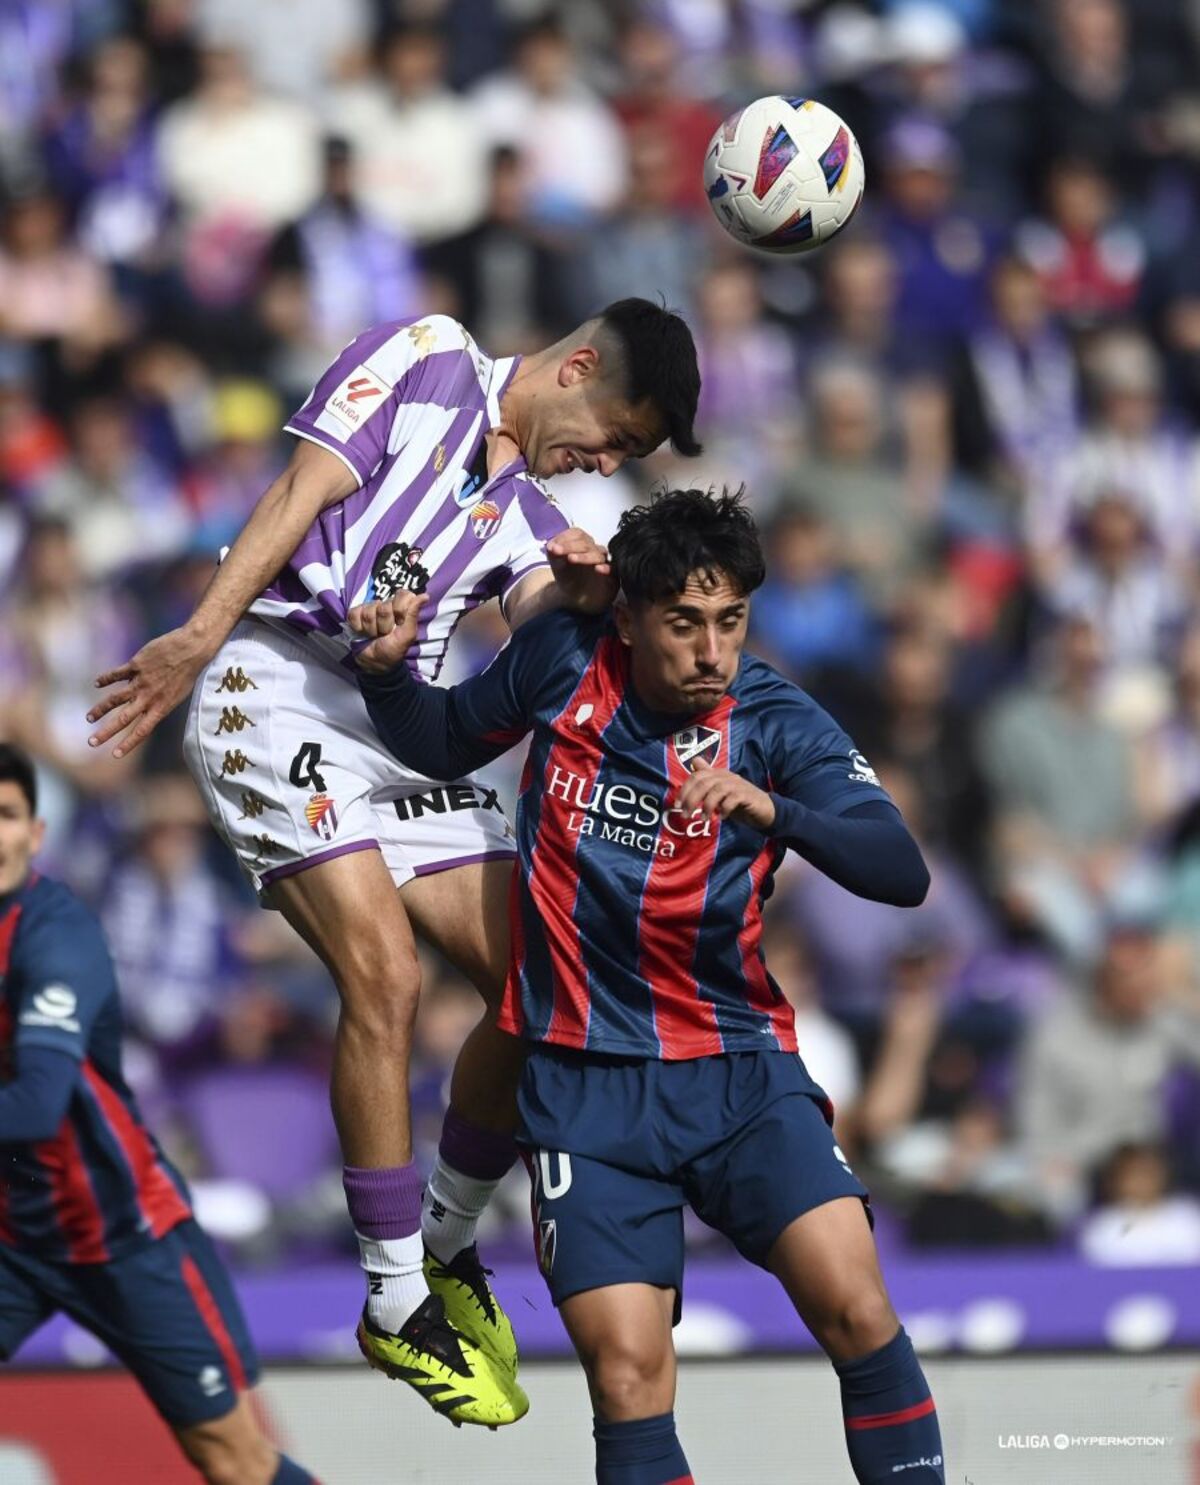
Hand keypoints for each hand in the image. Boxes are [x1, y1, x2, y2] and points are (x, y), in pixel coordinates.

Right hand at [88, 626, 212, 758]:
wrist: (192, 648)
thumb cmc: (189, 671)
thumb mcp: (178, 694)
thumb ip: (160, 703)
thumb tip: (146, 708)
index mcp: (161, 707)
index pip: (142, 731)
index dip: (128, 744)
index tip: (115, 755)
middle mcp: (149, 697)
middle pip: (123, 719)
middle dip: (106, 732)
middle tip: (91, 742)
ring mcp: (141, 681)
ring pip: (115, 699)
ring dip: (100, 709)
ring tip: (89, 717)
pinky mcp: (136, 665)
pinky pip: (117, 674)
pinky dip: (106, 679)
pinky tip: (97, 683)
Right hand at [347, 593, 424, 672]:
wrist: (374, 662)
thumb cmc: (393, 649)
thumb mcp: (407, 635)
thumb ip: (413, 614)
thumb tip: (425, 596)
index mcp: (401, 608)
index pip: (402, 595)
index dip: (400, 610)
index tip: (399, 623)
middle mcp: (386, 606)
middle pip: (384, 606)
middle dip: (384, 625)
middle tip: (385, 634)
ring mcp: (369, 609)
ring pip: (368, 611)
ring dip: (371, 629)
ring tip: (375, 635)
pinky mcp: (355, 614)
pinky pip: (354, 614)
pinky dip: (358, 627)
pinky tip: (362, 633)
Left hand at [546, 527, 615, 613]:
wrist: (576, 599)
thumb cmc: (569, 578)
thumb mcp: (557, 565)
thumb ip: (553, 553)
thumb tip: (551, 545)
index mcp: (582, 544)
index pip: (577, 534)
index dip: (565, 538)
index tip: (552, 547)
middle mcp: (594, 551)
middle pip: (586, 543)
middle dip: (570, 546)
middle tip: (556, 551)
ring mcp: (604, 563)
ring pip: (598, 555)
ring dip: (584, 556)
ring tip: (571, 558)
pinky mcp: (612, 577)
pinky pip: (613, 570)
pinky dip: (606, 568)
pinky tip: (598, 569)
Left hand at [673, 757, 775, 830]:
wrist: (764, 810)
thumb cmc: (738, 802)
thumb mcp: (719, 793)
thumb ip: (707, 780)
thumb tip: (694, 762)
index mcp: (718, 774)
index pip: (697, 776)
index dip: (685, 789)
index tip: (678, 805)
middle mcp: (727, 776)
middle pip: (704, 783)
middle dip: (692, 799)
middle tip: (686, 815)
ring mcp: (738, 785)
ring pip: (717, 790)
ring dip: (707, 806)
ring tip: (704, 819)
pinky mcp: (747, 795)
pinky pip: (733, 799)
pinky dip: (724, 808)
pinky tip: (722, 817)